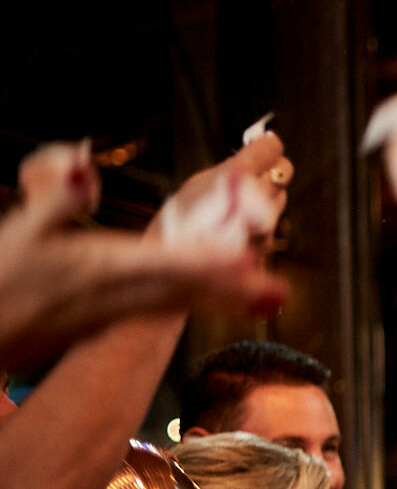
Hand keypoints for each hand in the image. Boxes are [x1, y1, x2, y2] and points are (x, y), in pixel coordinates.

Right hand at [0, 136, 291, 368]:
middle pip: (187, 291)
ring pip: (180, 303)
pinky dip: (196, 301)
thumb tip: (79, 165)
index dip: (208, 264)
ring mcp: (114, 313)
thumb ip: (53, 198)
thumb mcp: (19, 231)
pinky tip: (217, 298)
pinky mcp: (108, 322)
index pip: (165, 264)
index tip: (245, 263)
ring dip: (224, 298)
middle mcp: (117, 295)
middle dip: (234, 290)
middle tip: (279, 291)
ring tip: (268, 294)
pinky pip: (164, 309)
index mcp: (99, 269)